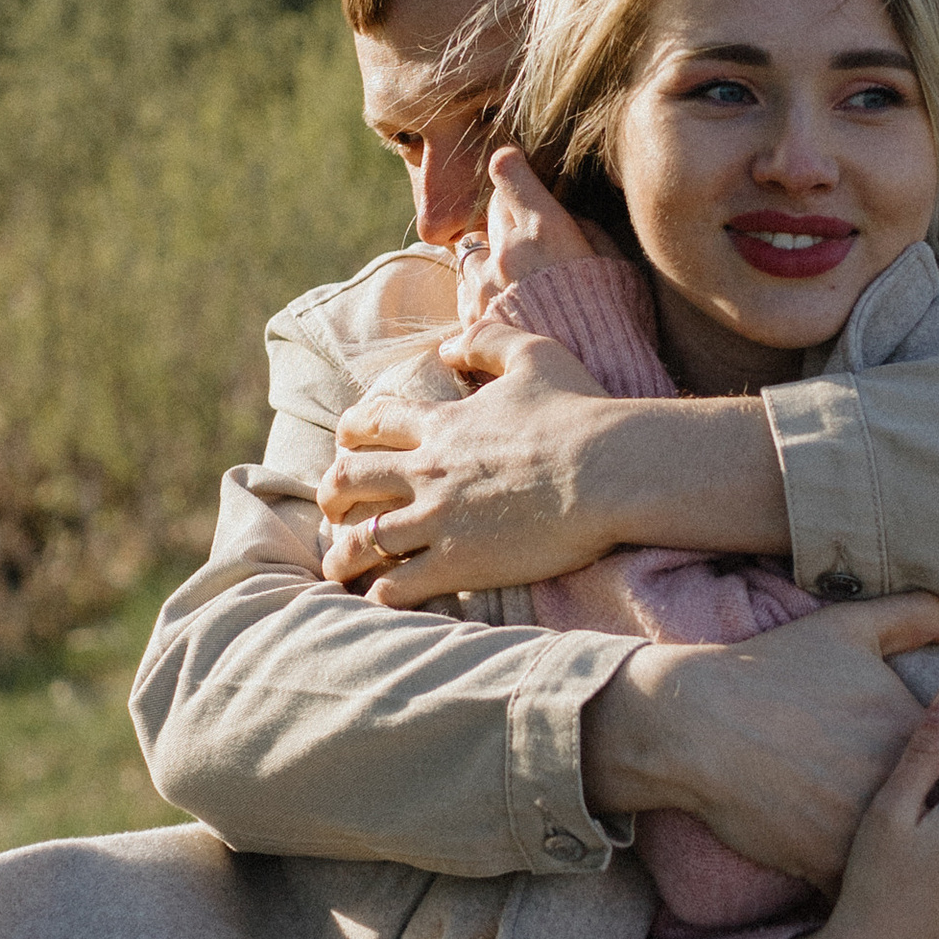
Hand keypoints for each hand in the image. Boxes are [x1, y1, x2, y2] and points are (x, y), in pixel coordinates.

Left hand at [320, 330, 620, 597]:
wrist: (606, 471)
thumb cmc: (577, 412)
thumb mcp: (533, 354)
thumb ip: (486, 341)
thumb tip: (448, 344)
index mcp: (441, 424)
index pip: (373, 422)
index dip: (352, 431)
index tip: (346, 443)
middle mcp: (427, 471)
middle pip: (352, 480)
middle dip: (334, 494)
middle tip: (332, 506)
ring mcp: (438, 520)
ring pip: (363, 540)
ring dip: (343, 554)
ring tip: (337, 566)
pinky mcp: (458, 563)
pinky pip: (397, 585)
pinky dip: (378, 592)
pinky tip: (375, 597)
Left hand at [451, 146, 608, 326]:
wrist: (593, 381)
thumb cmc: (616, 321)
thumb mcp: (616, 265)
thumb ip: (587, 231)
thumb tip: (568, 217)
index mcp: (544, 228)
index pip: (508, 171)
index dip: (511, 165)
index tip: (514, 166)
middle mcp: (505, 251)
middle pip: (492, 208)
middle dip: (508, 212)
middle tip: (530, 230)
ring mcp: (483, 286)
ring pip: (473, 246)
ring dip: (491, 251)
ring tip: (516, 272)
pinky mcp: (472, 319)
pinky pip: (466, 287)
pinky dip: (481, 286)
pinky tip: (504, 301)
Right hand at [582, 594, 938, 890]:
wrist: (696, 729)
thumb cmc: (770, 670)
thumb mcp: (851, 626)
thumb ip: (925, 615)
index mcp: (921, 733)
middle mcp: (905, 788)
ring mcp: (870, 833)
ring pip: (926, 859)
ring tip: (927, 843)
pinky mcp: (831, 867)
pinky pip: (875, 883)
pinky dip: (885, 880)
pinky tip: (889, 875)